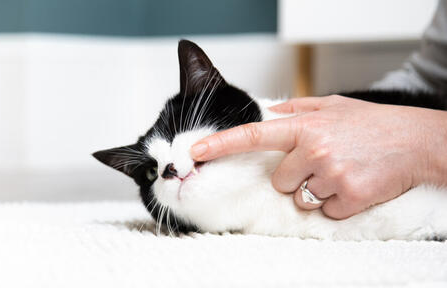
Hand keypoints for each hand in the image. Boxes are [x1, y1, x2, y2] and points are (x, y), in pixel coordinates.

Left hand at [190, 95, 446, 218]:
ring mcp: (330, 174)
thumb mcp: (334, 106)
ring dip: (317, 191)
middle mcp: (313, 149)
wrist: (417, 141)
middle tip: (324, 163)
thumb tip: (271, 111)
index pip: (253, 135)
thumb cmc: (374, 124)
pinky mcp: (347, 197)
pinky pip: (325, 211)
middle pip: (279, 181)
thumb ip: (299, 109)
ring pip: (301, 198)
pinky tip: (354, 185)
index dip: (222, 144)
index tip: (197, 151)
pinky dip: (337, 203)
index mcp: (305, 126)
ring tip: (343, 172)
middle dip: (295, 177)